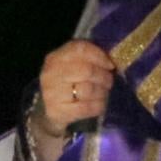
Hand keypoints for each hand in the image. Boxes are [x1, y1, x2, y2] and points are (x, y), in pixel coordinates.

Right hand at [27, 40, 112, 160]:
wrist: (48, 111)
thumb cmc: (66, 85)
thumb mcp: (71, 67)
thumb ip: (87, 59)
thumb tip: (112, 60)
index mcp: (55, 57)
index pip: (80, 49)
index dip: (99, 55)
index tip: (110, 65)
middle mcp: (51, 73)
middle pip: (87, 70)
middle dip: (103, 76)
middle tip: (108, 82)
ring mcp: (52, 93)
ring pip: (88, 90)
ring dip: (102, 92)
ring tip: (103, 93)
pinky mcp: (57, 111)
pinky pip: (86, 108)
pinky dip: (98, 106)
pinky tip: (100, 105)